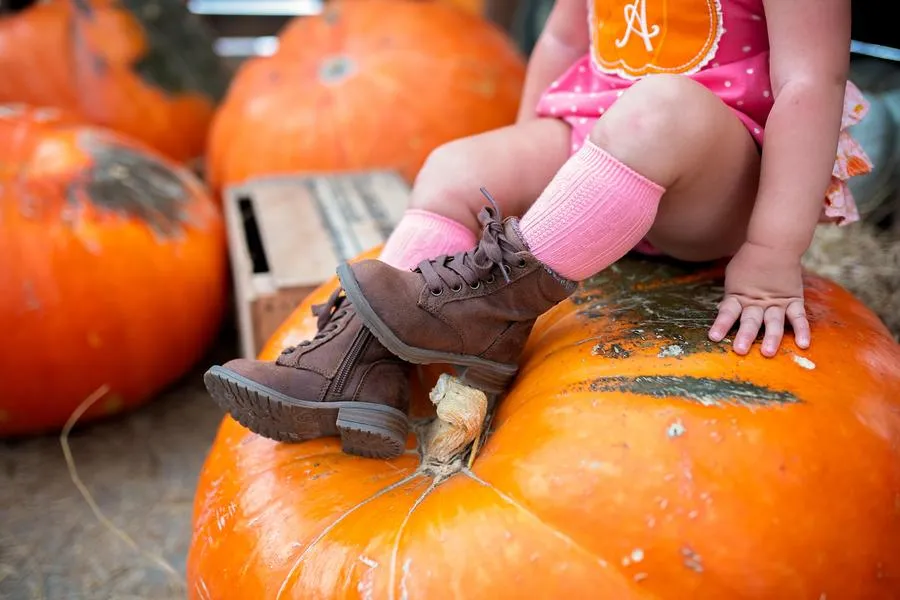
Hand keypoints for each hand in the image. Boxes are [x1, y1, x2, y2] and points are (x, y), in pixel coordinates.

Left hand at [708, 242, 810, 356]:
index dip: (721, 324)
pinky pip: (798, 317)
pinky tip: (803, 344)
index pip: (728, 312)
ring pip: (774, 322)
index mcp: (739, 296)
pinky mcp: (793, 300)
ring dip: (772, 337)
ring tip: (768, 353)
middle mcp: (757, 302)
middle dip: (745, 335)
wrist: (774, 243)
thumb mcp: (733, 277)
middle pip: (751, 320)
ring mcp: (777, 302)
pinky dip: (802, 330)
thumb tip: (724, 311)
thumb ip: (731, 297)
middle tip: (740, 350)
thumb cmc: (749, 261)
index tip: (714, 337)